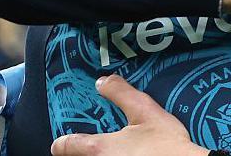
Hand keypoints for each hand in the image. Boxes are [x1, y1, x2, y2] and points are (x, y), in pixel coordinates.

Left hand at [50, 75, 207, 155]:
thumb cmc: (167, 146)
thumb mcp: (146, 111)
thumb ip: (121, 94)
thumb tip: (102, 81)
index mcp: (98, 149)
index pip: (64, 146)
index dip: (63, 140)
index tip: (68, 139)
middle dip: (80, 152)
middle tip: (96, 144)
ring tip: (112, 152)